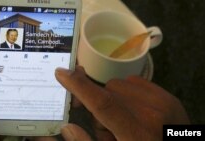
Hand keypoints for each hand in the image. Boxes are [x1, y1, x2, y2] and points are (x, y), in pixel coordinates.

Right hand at [53, 66, 189, 140]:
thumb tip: (68, 127)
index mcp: (138, 135)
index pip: (104, 104)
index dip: (80, 86)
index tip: (61, 73)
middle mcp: (152, 114)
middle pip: (109, 92)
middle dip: (99, 104)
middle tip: (109, 127)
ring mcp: (163, 102)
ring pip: (119, 84)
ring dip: (113, 98)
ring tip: (123, 120)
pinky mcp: (168, 96)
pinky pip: (133, 82)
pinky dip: (127, 93)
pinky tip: (134, 110)